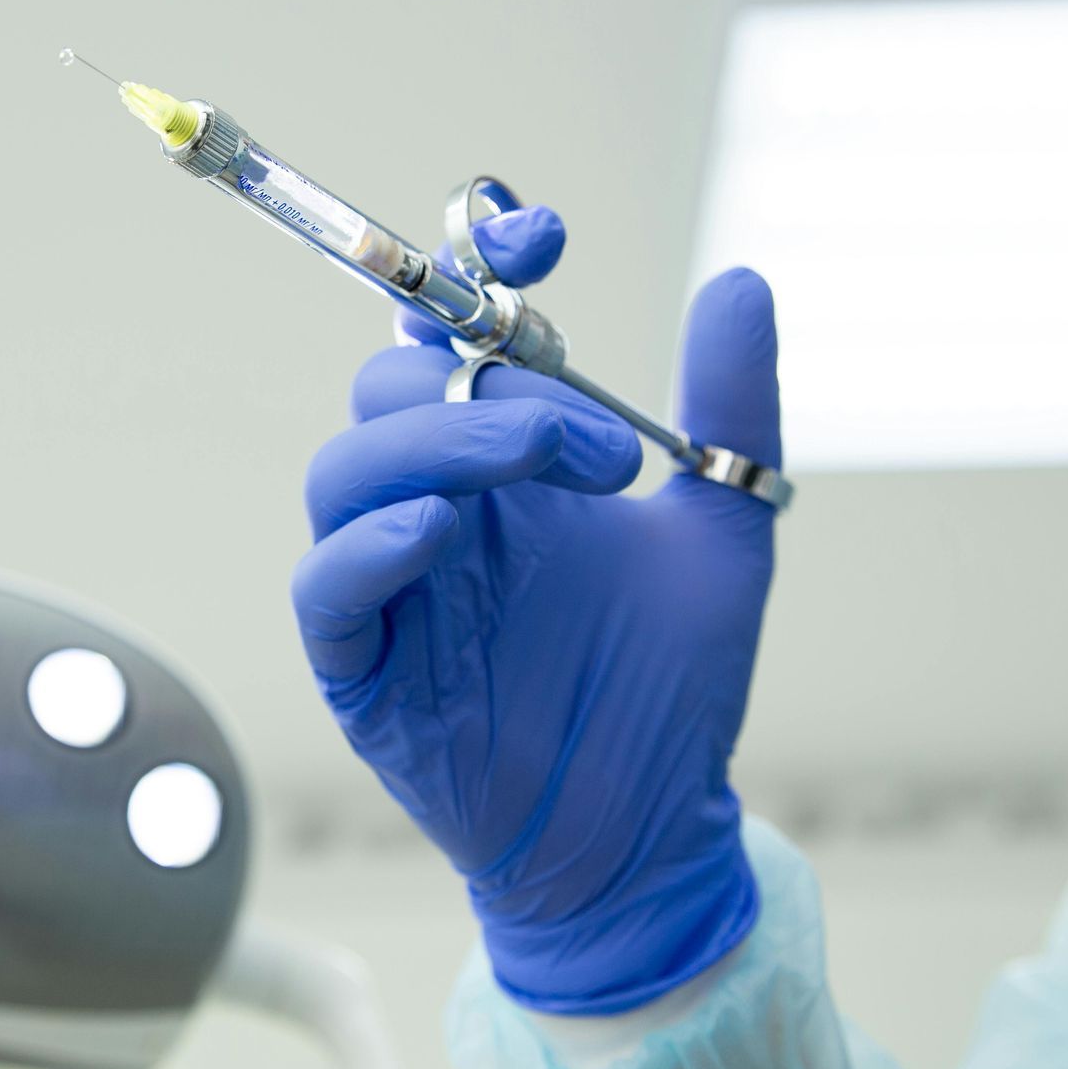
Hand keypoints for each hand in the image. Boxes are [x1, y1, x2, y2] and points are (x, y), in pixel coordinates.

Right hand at [291, 203, 781, 1012]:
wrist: (645, 828)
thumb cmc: (667, 687)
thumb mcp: (723, 534)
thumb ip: (731, 411)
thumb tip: (740, 280)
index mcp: (499, 464)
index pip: (444, 333)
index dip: (473, 268)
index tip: (543, 240)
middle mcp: (435, 506)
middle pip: (387, 389)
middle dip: (482, 384)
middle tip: (594, 441)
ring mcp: (391, 583)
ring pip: (344, 470)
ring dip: (434, 444)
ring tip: (541, 470)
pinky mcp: (362, 665)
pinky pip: (327, 586)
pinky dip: (371, 547)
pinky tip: (443, 536)